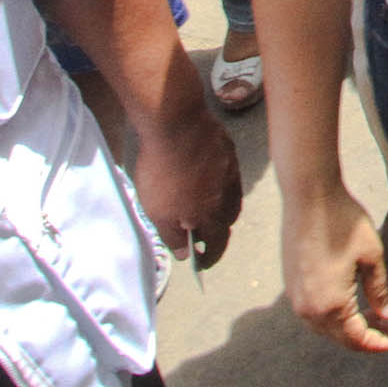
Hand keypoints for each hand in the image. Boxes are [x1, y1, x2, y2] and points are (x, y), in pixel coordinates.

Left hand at [131, 98, 243, 267]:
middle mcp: (227, 196)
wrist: (175, 123)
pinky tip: (203, 174)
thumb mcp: (157, 212)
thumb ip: (172, 236)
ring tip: (203, 204)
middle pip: (227, 220)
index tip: (202, 263)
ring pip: (230, 195)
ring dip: (219, 205)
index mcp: (211, 215)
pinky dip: (218, 180)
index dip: (209, 257)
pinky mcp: (228, 149)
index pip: (216, 245)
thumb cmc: (162, 171)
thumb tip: (186, 253)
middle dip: (217, 230)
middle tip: (202, 231)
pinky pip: (227, 172)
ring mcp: (231, 170)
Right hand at [283, 186, 387, 353]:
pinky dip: (334, 315)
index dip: (378, 343)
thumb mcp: (372, 256)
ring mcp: (295, 297)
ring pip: (325, 327)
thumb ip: (380, 290)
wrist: (309, 196)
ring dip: (349, 326)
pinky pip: (313, 312)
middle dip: (367, 336)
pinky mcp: (290, 284)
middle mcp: (308, 308)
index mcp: (331, 304)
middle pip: (340, 337)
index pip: (357, 338)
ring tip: (375, 314)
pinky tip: (351, 302)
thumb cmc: (343, 222)